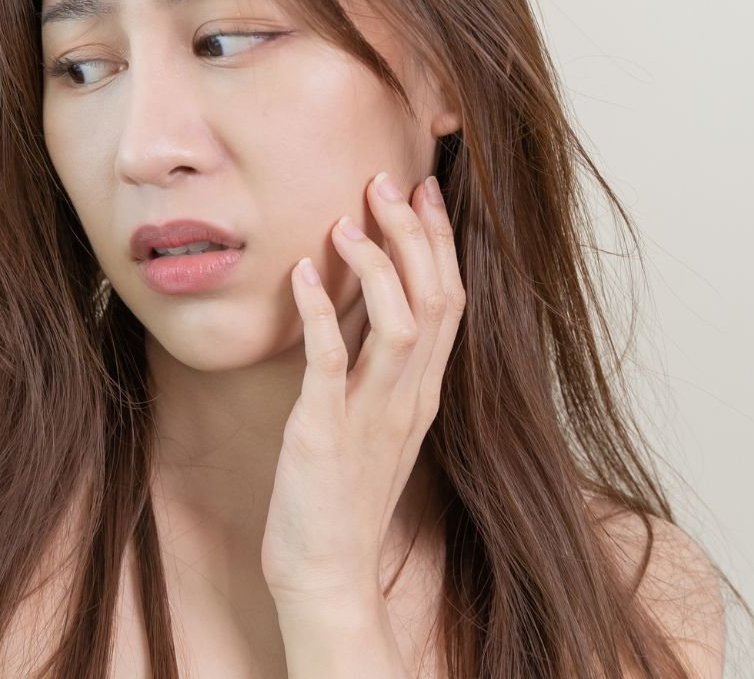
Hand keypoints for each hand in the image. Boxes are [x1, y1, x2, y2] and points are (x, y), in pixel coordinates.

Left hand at [260, 170, 465, 606]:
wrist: (327, 573)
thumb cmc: (340, 494)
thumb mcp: (368, 416)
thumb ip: (371, 361)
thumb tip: (358, 297)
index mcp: (423, 392)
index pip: (450, 301)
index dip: (440, 242)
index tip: (422, 189)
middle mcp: (409, 398)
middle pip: (436, 301)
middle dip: (415, 235)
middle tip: (386, 180)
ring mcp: (373, 416)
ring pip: (400, 326)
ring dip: (378, 267)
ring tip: (347, 219)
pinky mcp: (327, 434)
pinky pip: (332, 365)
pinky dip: (322, 315)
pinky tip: (303, 274)